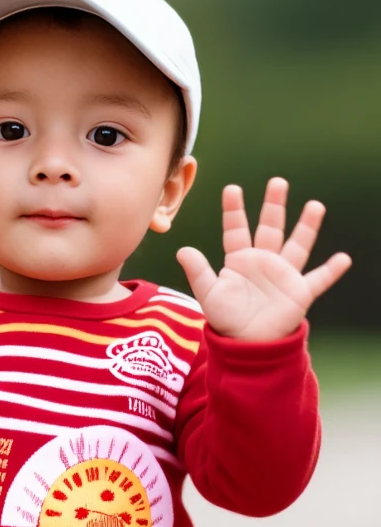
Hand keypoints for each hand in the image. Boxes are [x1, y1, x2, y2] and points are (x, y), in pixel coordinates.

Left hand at [175, 177, 351, 341]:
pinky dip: (331, 271)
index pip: (236, 229)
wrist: (246, 344)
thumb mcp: (208, 294)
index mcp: (239, 260)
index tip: (232, 189)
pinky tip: (343, 258)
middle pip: (270, 228)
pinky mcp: (298, 293)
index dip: (234, 210)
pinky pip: (318, 279)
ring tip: (315, 205)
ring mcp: (283, 275)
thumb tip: (182, 250)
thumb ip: (198, 272)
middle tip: (277, 182)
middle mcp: (263, 261)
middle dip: (274, 206)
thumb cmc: (225, 318)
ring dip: (307, 227)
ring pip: (297, 245)